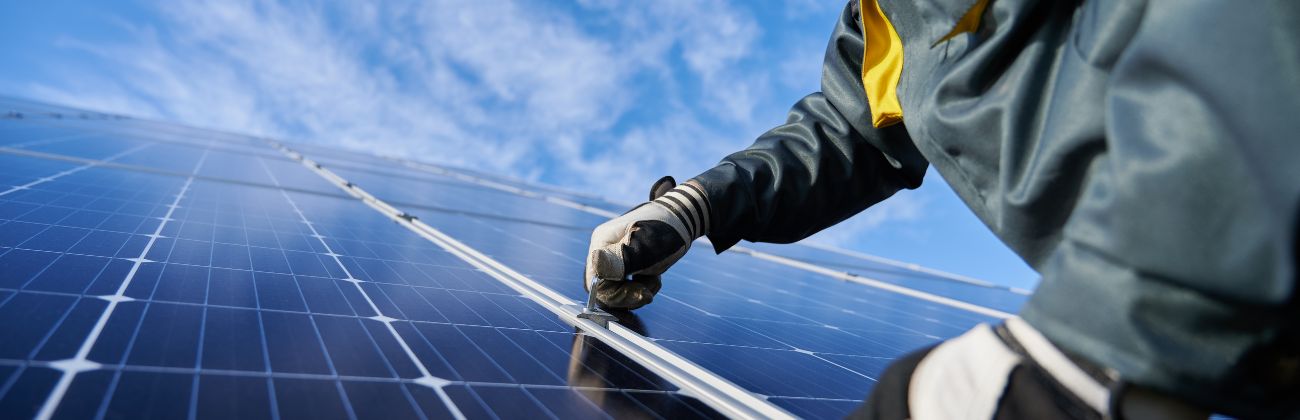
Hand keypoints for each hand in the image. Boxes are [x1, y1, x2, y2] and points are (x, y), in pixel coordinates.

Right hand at [584, 176, 710, 308]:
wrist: (683, 215)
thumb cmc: (665, 229)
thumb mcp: (646, 246)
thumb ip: (621, 260)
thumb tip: (596, 268)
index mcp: (602, 242)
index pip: (597, 282)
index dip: (618, 295)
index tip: (644, 294)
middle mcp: (603, 249)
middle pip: (606, 287)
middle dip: (631, 293)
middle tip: (654, 285)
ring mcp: (614, 256)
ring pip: (617, 289)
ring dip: (639, 289)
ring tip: (656, 277)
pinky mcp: (625, 262)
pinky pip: (627, 285)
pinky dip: (642, 286)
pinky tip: (655, 276)